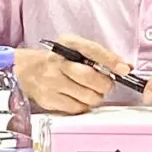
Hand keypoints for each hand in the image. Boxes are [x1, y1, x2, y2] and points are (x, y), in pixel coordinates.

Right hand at [14, 34, 131, 114]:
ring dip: (95, 96)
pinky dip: (84, 105)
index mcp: (67, 44)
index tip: (124, 69)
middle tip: (105, 84)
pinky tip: (79, 97)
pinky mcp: (49, 99)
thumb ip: (100, 56)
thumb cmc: (58, 60)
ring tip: (91, 91)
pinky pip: (77, 108)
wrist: (27, 70)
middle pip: (90, 77)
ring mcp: (52, 82)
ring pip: (87, 96)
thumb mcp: (76, 49)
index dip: (111, 61)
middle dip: (105, 84)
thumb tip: (125, 67)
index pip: (92, 51)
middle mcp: (58, 62)